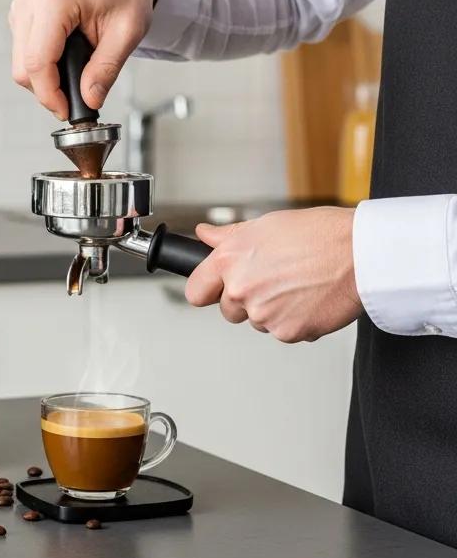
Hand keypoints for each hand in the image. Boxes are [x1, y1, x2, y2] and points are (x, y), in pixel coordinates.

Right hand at [8, 0, 164, 117]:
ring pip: (20, 64)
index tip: (67, 111)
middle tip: (78, 97)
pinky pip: (22, 54)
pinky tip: (65, 59)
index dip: (50, 94)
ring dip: (45, 80)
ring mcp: (22, 4)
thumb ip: (106, 69)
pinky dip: (42, 66)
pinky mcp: (20, 13)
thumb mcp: (128, 33)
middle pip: (24, 67)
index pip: (38, 61)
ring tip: (77, 72)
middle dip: (48, 91)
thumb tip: (89, 100)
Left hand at [184, 207, 361, 342]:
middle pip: (228, 311)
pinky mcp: (289, 332)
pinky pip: (284, 332)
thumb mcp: (265, 225)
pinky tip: (310, 298)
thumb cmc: (319, 234)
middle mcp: (242, 290)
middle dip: (245, 300)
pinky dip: (296, 320)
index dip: (207, 289)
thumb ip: (228, 236)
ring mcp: (264, 314)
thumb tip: (205, 235)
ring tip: (297, 284)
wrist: (361, 253)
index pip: (196, 291)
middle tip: (273, 280)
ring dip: (271, 310)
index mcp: (230, 260)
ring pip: (257, 322)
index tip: (215, 288)